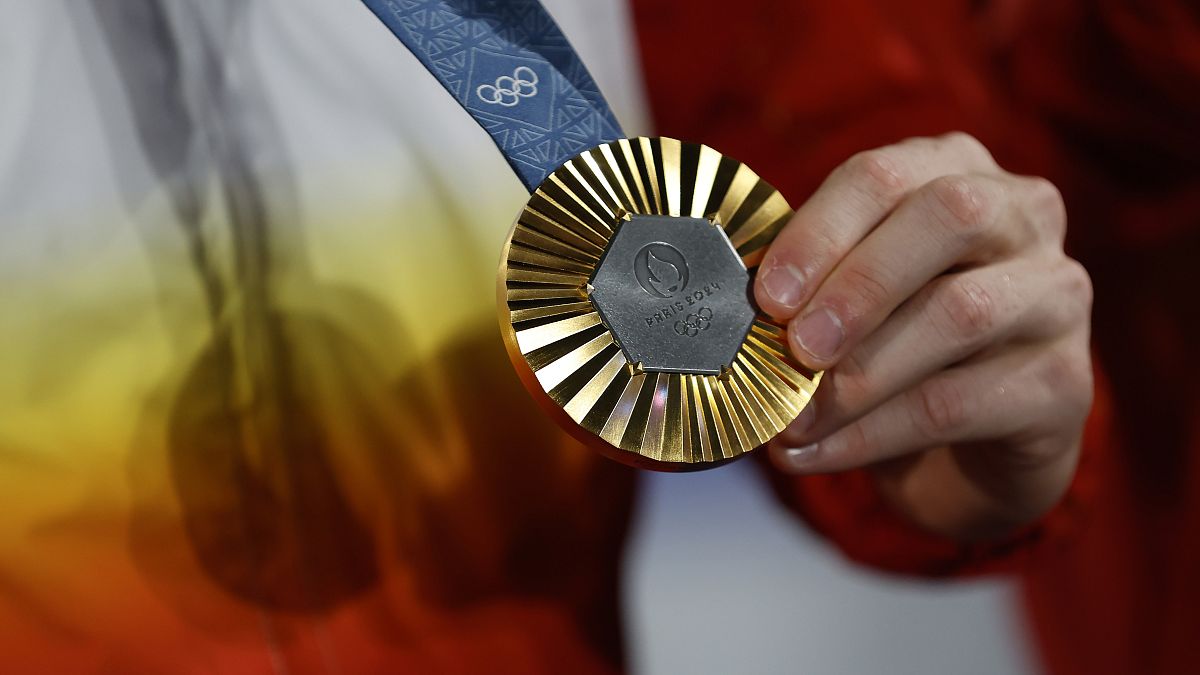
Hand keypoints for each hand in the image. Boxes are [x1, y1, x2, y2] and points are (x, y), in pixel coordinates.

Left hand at [756, 132, 1092, 540]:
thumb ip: (806, 286)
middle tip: (794, 347)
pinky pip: (960, 403)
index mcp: (955, 171)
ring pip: (961, 314)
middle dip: (858, 284)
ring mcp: (1057, 296)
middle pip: (949, 217)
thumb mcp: (849, 297)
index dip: (820, 230)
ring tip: (791, 417)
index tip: (767, 295)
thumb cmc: (894, 343)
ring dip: (860, 374)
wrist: (969, 444)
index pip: (885, 174)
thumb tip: (725, 309)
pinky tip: (815, 453)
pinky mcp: (1065, 384)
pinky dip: (873, 434)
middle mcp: (1023, 216)